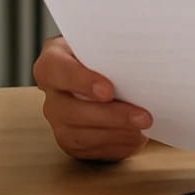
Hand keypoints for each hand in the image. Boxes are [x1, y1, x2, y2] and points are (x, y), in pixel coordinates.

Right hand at [33, 36, 151, 160]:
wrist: (96, 73)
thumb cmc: (99, 56)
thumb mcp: (100, 44)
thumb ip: (110, 50)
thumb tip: (140, 58)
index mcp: (51, 64)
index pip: (57, 71)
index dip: (81, 81)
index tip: (108, 90)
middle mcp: (51, 97)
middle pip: (72, 111)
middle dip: (111, 116)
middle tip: (143, 116)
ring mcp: (59, 123)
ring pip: (82, 135)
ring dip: (118, 133)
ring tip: (144, 127)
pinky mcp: (71, 143)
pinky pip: (92, 150)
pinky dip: (118, 145)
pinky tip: (137, 137)